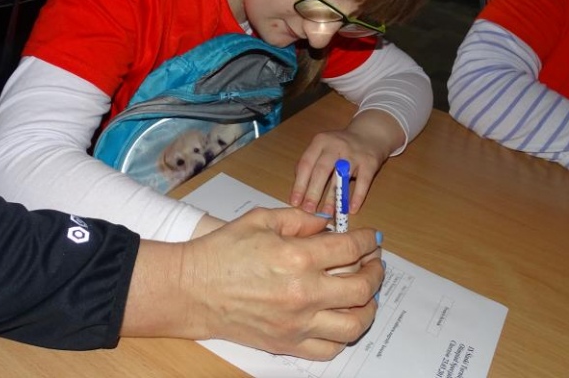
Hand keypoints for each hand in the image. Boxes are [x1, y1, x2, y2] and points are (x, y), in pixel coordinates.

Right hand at [124, 207, 383, 359]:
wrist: (192, 289)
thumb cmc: (222, 251)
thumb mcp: (260, 219)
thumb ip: (299, 218)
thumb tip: (328, 223)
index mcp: (297, 257)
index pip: (351, 249)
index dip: (367, 240)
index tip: (370, 237)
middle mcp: (303, 293)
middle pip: (363, 287)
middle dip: (376, 271)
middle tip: (374, 262)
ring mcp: (297, 324)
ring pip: (355, 324)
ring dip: (369, 306)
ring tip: (365, 294)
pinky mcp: (287, 344)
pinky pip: (330, 348)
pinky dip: (343, 335)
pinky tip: (341, 318)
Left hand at [290, 110, 403, 214]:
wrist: (370, 134)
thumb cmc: (340, 146)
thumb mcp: (323, 147)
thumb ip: (311, 163)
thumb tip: (299, 190)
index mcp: (320, 142)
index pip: (306, 164)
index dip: (299, 184)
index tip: (295, 202)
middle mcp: (335, 145)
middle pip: (321, 170)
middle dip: (313, 192)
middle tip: (308, 210)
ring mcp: (354, 154)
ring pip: (341, 177)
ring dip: (333, 197)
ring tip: (326, 214)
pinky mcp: (370, 162)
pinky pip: (363, 182)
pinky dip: (357, 197)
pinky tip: (351, 210)